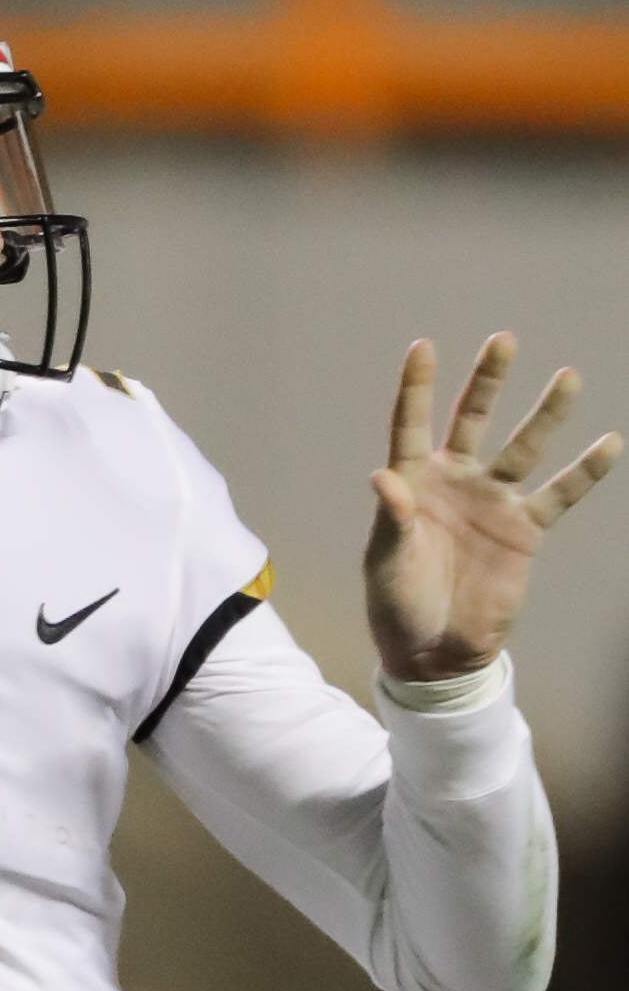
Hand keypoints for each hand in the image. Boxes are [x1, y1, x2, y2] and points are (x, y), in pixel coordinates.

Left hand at [365, 332, 621, 680]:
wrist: (436, 649)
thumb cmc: (397, 603)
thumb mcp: (386, 563)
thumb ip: (390, 519)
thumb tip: (383, 476)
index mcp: (412, 484)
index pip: (411, 425)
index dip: (416, 387)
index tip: (423, 345)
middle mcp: (454, 482)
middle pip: (472, 421)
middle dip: (487, 382)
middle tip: (504, 341)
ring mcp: (492, 502)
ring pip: (523, 448)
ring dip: (544, 415)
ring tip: (568, 377)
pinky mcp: (525, 530)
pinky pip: (560, 494)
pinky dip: (584, 472)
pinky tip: (608, 443)